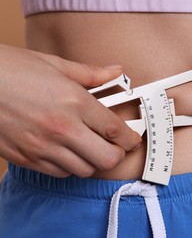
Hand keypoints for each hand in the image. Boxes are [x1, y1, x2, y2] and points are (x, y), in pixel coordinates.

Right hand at [0, 44, 141, 177]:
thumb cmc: (10, 69)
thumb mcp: (55, 64)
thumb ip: (90, 73)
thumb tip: (115, 71)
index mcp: (74, 102)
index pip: (115, 130)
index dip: (130, 138)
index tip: (133, 139)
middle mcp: (62, 128)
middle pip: (107, 158)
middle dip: (117, 154)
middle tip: (115, 145)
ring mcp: (43, 146)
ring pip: (85, 169)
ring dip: (93, 161)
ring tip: (90, 147)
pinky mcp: (26, 158)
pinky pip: (60, 173)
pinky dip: (70, 166)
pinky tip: (67, 151)